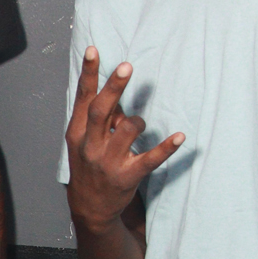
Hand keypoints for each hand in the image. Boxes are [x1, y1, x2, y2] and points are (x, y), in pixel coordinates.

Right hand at [65, 48, 184, 233]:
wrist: (89, 207)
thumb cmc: (88, 166)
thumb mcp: (82, 141)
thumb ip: (97, 117)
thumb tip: (117, 97)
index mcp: (77, 133)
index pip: (84, 98)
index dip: (89, 74)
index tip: (94, 50)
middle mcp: (90, 146)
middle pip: (102, 111)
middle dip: (114, 88)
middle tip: (126, 67)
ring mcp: (109, 162)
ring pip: (128, 129)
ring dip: (139, 121)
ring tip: (139, 124)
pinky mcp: (128, 176)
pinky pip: (150, 158)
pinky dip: (166, 147)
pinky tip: (180, 137)